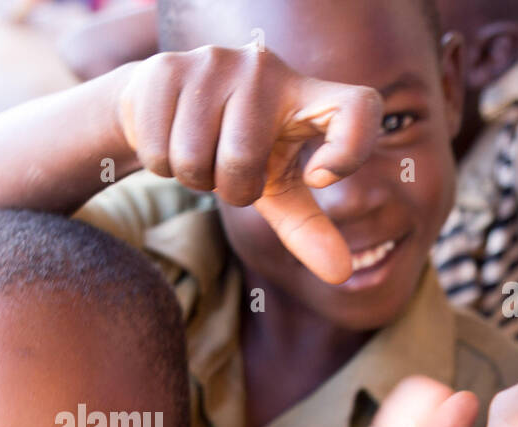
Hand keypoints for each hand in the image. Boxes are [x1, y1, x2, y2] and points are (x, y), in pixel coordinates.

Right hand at [116, 45, 382, 283]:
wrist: (165, 102)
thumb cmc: (234, 148)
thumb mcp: (275, 186)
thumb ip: (308, 226)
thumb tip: (341, 273)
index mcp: (306, 96)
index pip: (358, 108)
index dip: (350, 148)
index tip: (318, 180)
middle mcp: (264, 69)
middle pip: (242, 160)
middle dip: (229, 189)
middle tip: (228, 171)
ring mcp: (214, 63)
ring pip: (194, 158)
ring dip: (193, 178)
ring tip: (199, 152)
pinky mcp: (167, 68)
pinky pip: (159, 150)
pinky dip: (160, 165)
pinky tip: (170, 137)